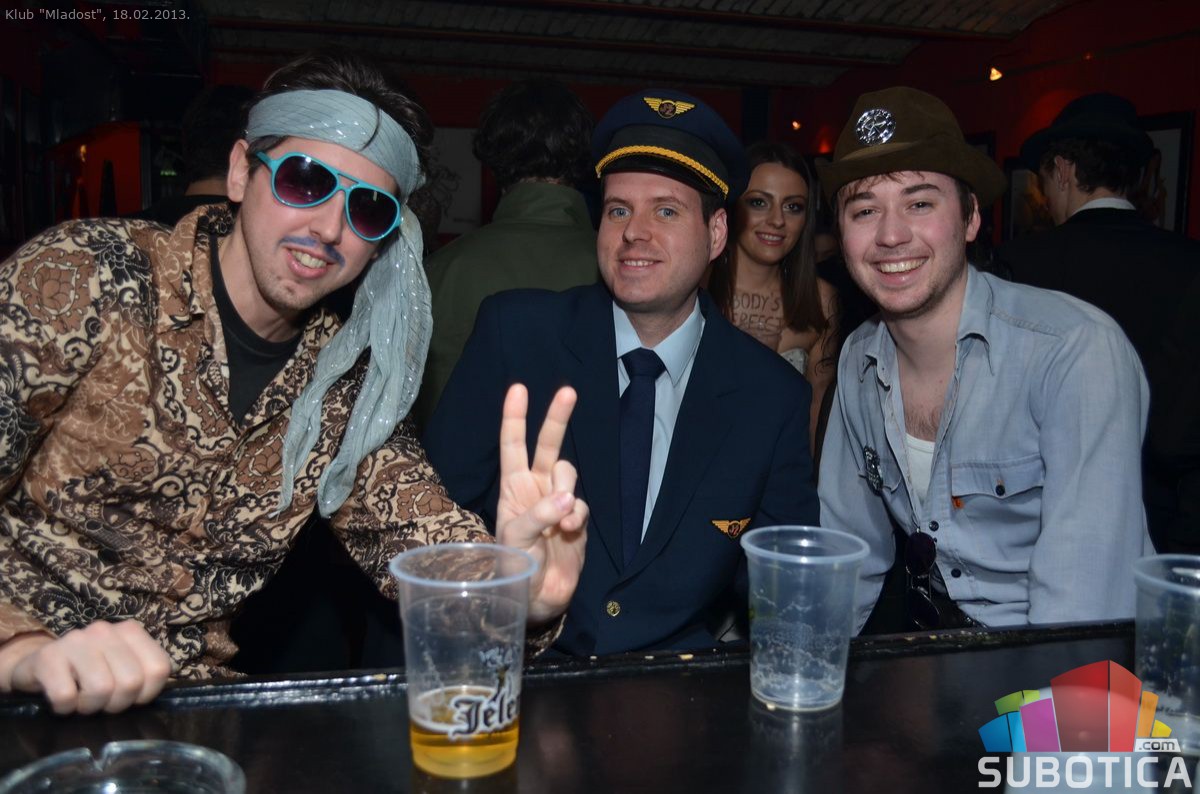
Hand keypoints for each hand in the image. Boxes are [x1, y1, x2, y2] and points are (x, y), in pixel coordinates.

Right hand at [0, 621, 172, 714]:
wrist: (37, 666)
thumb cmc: (87, 673)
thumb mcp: (120, 668)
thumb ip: (142, 676)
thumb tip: (148, 695)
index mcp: (130, 631)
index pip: (159, 669)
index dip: (146, 694)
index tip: (129, 696)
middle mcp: (105, 630)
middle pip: (131, 682)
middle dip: (116, 703)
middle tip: (101, 701)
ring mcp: (75, 640)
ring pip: (101, 689)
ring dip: (90, 706)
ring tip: (81, 699)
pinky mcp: (47, 657)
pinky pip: (66, 696)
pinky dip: (65, 708)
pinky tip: (62, 700)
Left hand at [495, 384, 588, 624]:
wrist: (537, 599)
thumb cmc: (513, 568)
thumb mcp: (516, 539)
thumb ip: (539, 515)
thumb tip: (568, 499)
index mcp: (512, 488)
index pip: (512, 446)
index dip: (515, 418)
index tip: (519, 389)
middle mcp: (534, 489)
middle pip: (547, 446)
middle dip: (557, 419)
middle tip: (568, 392)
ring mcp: (557, 503)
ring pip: (568, 474)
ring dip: (566, 489)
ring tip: (560, 520)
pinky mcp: (577, 519)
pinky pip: (582, 503)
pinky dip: (577, 514)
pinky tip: (569, 531)